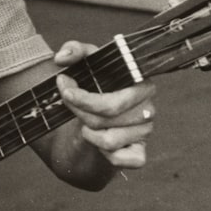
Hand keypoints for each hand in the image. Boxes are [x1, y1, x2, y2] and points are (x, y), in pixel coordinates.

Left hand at [54, 40, 156, 168]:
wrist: (95, 113)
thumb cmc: (94, 84)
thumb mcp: (85, 63)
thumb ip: (74, 50)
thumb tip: (62, 58)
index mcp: (142, 84)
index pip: (113, 100)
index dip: (85, 99)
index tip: (64, 90)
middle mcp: (148, 109)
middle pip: (107, 118)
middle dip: (80, 111)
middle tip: (69, 103)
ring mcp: (145, 132)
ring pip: (109, 140)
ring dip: (89, 132)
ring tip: (85, 122)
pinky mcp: (139, 153)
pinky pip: (122, 160)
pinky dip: (104, 154)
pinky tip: (97, 140)